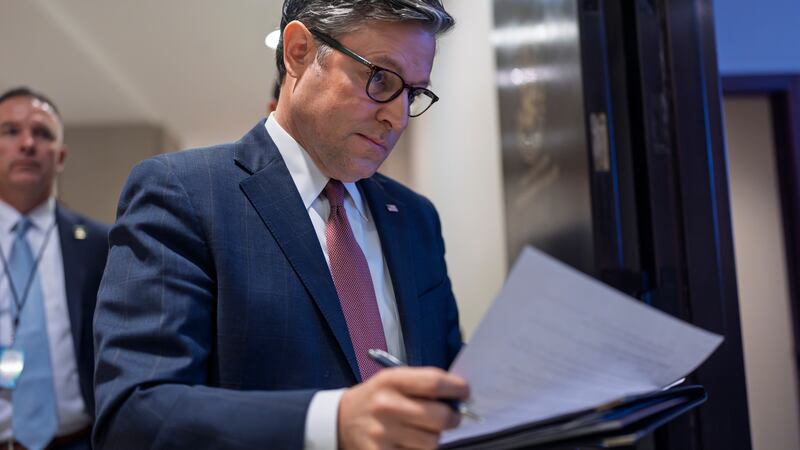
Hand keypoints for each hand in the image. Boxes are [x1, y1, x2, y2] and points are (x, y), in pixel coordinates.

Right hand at [338, 367, 468, 449]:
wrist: (339, 421)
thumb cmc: (376, 398)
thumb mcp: (393, 381)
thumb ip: (423, 385)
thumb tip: (459, 399)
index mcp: (391, 381)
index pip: (434, 382)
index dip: (456, 388)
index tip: (465, 392)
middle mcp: (386, 406)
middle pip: (439, 417)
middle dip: (452, 418)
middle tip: (451, 417)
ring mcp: (382, 434)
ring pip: (432, 442)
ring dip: (433, 438)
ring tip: (421, 431)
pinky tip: (408, 443)